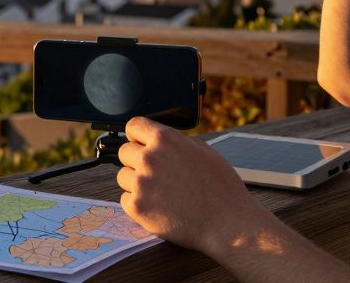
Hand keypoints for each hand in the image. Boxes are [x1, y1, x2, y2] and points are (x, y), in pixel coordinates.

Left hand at [116, 117, 263, 256]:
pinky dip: (138, 203)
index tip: (140, 144)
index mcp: (166, 139)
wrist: (226, 223)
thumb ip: (177, 142)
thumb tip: (160, 139)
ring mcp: (141, 183)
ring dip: (136, 182)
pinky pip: (125, 199)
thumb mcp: (204, 150)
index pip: (133, 126)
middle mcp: (149, 157)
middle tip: (156, 174)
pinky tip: (158, 206)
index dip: (137, 136)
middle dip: (136, 160)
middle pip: (124, 152)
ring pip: (123, 176)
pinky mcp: (137, 207)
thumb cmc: (220, 187)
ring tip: (160, 192)